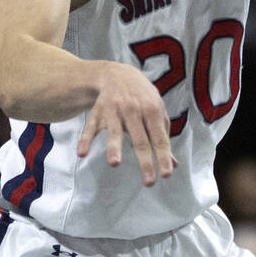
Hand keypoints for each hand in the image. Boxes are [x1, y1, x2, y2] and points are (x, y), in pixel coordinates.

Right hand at [77, 62, 175, 185]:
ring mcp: (114, 110)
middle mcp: (134, 110)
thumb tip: (173, 164)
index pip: (159, 138)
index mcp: (152, 110)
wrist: (117, 74)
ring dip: (114, 147)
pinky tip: (82, 153)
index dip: (163, 156)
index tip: (166, 174)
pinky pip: (91, 127)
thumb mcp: (156, 111)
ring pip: (115, 131)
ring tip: (115, 163)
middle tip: (149, 182)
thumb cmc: (142, 98)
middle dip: (145, 161)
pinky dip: (85, 139)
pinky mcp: (98, 111)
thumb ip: (163, 136)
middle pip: (140, 139)